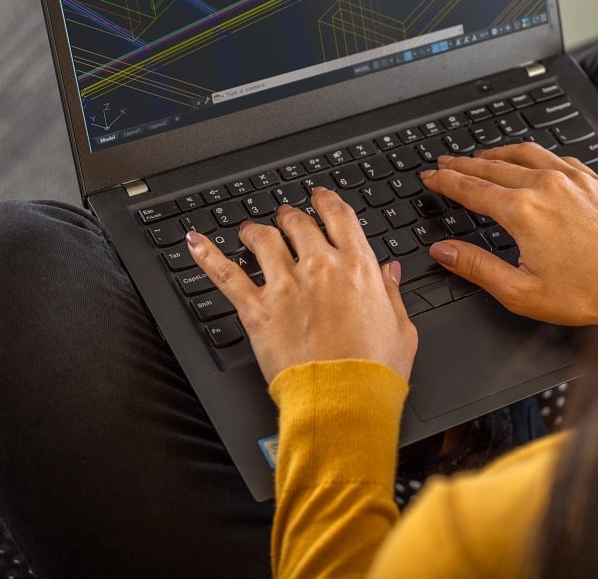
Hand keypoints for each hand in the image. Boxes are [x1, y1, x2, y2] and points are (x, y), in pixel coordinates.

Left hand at [185, 190, 417, 383]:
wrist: (344, 400)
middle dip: (291, 216)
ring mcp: (286, 285)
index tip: (320, 198)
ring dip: (256, 230)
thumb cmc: (375, 371)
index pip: (339, 216)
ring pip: (264, 238)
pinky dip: (208, 255)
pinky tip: (195, 242)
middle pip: (299, 222)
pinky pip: (226, 274)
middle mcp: (320, 267)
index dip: (326, 201)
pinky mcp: (258, 309)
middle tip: (286, 218)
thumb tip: (389, 271)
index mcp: (358, 267)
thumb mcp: (401, 328)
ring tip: (250, 231)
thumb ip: (391, 293)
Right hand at [419, 143, 597, 325]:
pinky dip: (534, 156)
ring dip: (496, 152)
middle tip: (444, 162)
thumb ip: (476, 266)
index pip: (471, 188)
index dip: (446, 181)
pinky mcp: (594, 180)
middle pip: (492, 166)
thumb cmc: (588, 293)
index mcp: (523, 211)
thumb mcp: (520, 292)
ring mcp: (573, 178)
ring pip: (524, 154)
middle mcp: (546, 186)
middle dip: (463, 163)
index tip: (431, 176)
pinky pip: (556, 156)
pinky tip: (531, 161)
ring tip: (479, 155)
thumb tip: (443, 251)